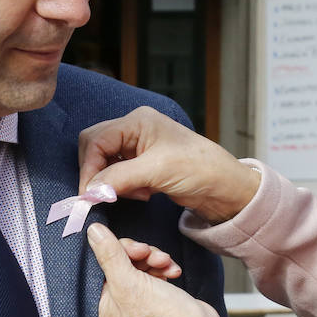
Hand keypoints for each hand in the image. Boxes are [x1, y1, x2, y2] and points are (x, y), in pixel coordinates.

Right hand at [78, 107, 260, 224]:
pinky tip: (145, 195)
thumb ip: (119, 178)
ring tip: (138, 194)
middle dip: (100, 174)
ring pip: (107, 164)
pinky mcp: (146, 165)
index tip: (89, 194)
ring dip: (114, 183)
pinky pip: (121, 176)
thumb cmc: (200, 170)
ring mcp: (141, 147)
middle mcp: (136, 130)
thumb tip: (89, 191)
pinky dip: (126, 188)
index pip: (96, 140)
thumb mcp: (157, 172)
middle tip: (108, 195)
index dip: (89, 167)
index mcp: (138, 121)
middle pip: (97, 149)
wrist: (228, 189)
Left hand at [87, 223, 220, 316]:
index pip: (98, 266)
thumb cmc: (158, 314)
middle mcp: (114, 303)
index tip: (130, 247)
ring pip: (137, 263)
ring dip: (153, 259)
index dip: (113, 251)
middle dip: (138, 254)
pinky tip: (172, 271)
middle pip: (118, 262)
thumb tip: (92, 230)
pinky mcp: (153, 295)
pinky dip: (162, 267)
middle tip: (148, 253)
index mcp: (100, 306)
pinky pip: (152, 271)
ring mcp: (134, 299)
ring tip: (165, 264)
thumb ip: (109, 254)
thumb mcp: (127, 280)